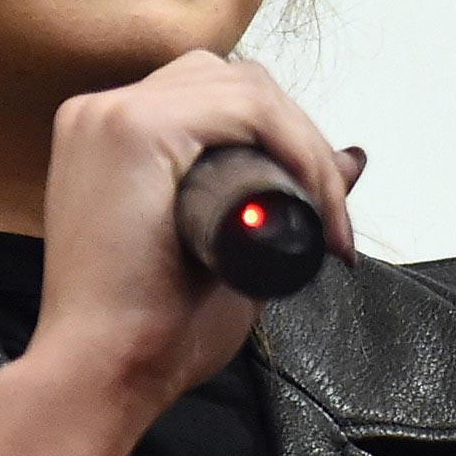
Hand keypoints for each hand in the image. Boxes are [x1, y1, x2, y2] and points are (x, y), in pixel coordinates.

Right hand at [23, 50, 362, 431]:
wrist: (104, 373)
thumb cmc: (154, 328)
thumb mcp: (235, 248)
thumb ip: (282, 200)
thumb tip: (351, 159)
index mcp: (114, 134)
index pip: (220, 97)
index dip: (284, 138)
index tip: (325, 207)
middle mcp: (105, 112)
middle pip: (236, 82)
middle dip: (301, 138)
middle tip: (333, 213)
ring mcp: (112, 114)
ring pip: (247, 89)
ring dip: (305, 146)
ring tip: (326, 214)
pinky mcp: (130, 128)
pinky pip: (244, 107)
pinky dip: (294, 144)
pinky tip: (311, 194)